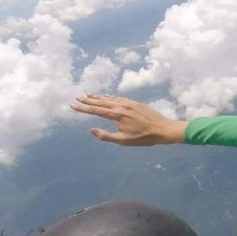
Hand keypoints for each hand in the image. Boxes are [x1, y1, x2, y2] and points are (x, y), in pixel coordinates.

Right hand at [70, 94, 187, 145]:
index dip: (83, 108)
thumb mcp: (123, 141)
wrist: (163, 129)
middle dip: (88, 100)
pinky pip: (118, 98)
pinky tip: (106, 97)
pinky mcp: (134, 103)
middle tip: (77, 98)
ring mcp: (128, 103)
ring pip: (109, 98)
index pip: (95, 110)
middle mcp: (121, 106)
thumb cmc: (144, 138)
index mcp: (116, 115)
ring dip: (98, 97)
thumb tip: (91, 130)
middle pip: (100, 102)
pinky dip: (109, 97)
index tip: (73, 105)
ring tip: (88, 94)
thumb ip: (106, 136)